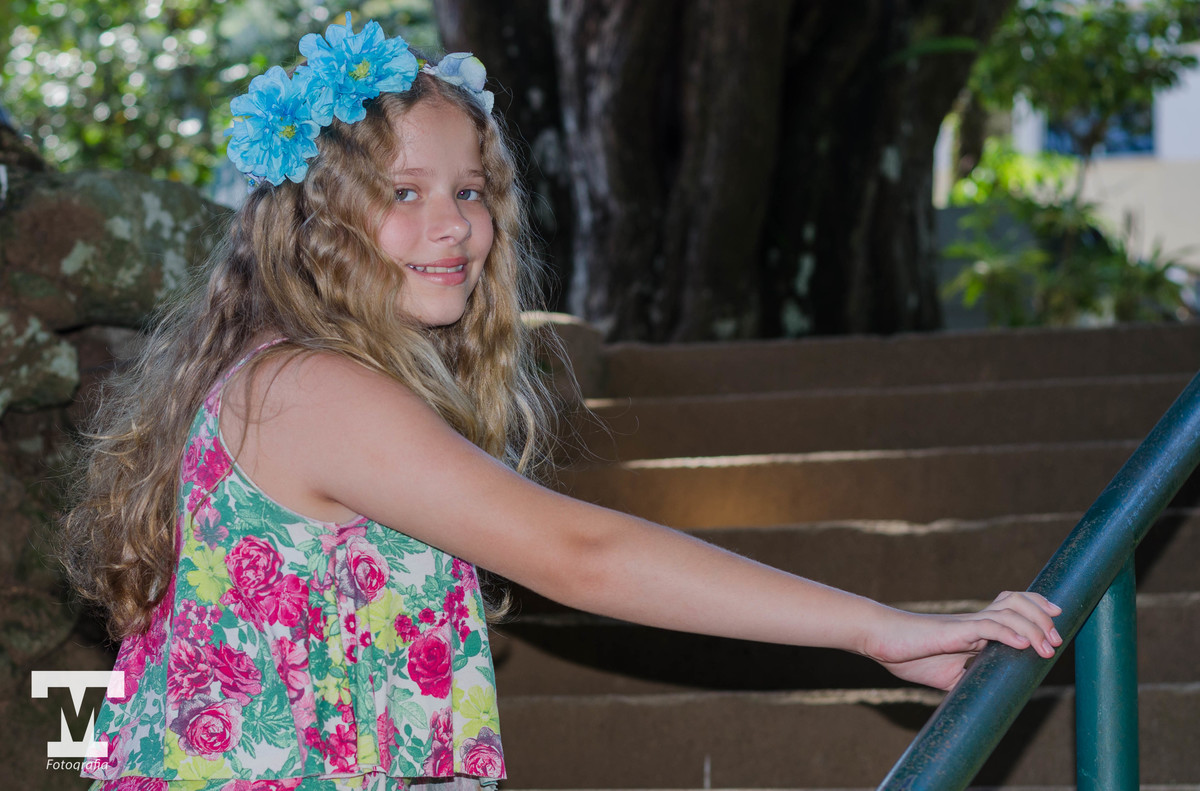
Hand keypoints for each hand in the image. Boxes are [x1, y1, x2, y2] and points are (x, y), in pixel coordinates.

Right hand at [865, 591, 1062, 690]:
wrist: (882, 641)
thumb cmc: (909, 655)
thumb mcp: (947, 674)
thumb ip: (968, 679)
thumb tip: (986, 700)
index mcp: (975, 629)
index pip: (1012, 607)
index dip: (1037, 608)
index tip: (1056, 621)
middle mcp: (975, 621)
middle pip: (1018, 602)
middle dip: (1043, 617)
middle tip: (1057, 639)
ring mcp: (966, 624)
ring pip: (1009, 613)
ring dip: (1033, 628)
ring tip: (1047, 647)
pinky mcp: (954, 632)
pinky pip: (987, 627)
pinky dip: (1008, 634)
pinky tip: (1021, 645)